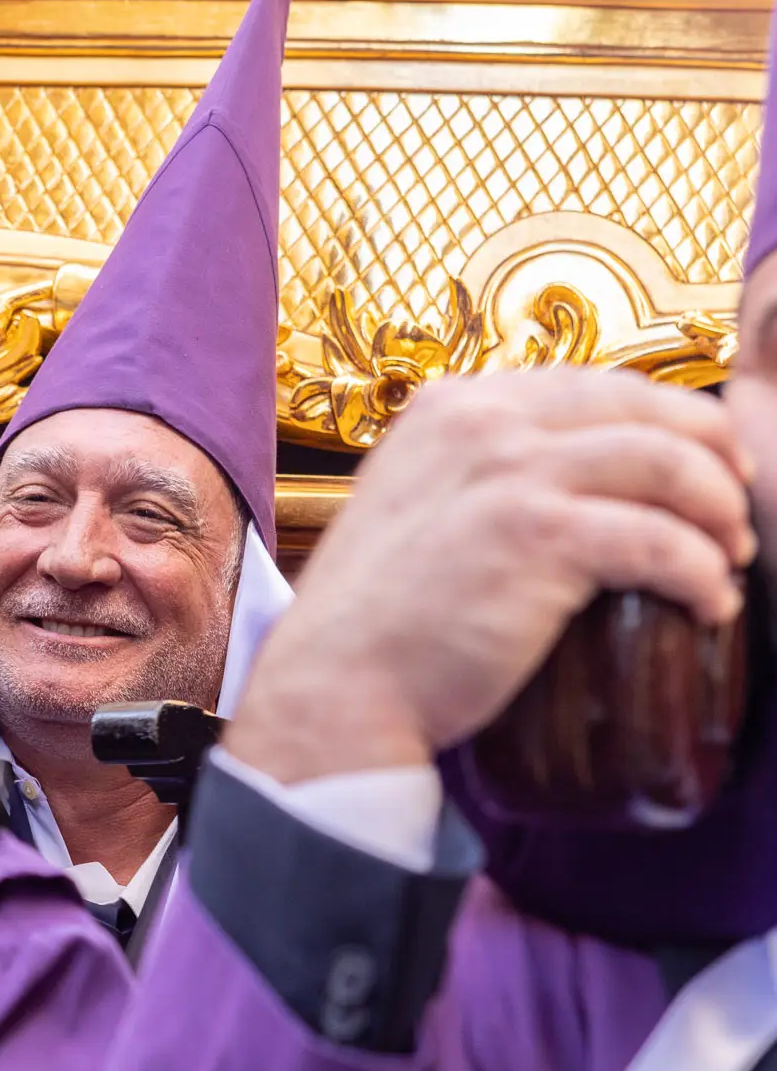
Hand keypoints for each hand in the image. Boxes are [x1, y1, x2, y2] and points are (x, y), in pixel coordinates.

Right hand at [227, 369, 754, 784]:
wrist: (335, 685)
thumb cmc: (374, 621)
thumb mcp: (412, 507)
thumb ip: (470, 475)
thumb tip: (554, 484)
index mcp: (452, 407)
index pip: (591, 386)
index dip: (661, 421)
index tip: (697, 465)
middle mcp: (483, 421)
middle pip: (643, 407)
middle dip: (710, 454)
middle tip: (736, 507)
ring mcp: (511, 473)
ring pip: (667, 464)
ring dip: (719, 513)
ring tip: (732, 558)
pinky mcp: (539, 536)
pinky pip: (662, 540)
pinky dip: (703, 573)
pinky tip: (711, 604)